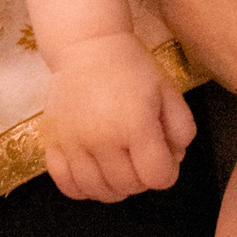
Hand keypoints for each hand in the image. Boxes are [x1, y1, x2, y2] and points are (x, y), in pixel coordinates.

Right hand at [44, 34, 196, 200]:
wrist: (86, 46)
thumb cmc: (132, 68)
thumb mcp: (168, 90)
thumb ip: (182, 128)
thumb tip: (174, 158)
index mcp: (134, 124)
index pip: (157, 177)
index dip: (167, 174)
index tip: (164, 159)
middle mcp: (101, 138)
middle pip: (128, 187)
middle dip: (142, 180)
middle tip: (142, 160)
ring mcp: (73, 143)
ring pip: (97, 191)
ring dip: (114, 188)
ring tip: (120, 169)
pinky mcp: (54, 142)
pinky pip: (66, 184)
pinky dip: (82, 188)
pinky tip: (94, 173)